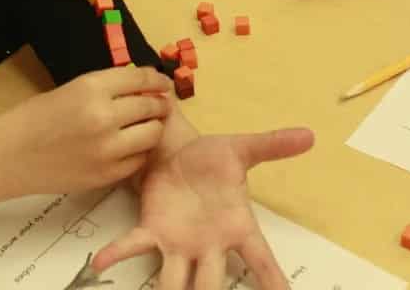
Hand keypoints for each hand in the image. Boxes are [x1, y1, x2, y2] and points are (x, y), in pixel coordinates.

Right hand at [1, 67, 172, 193]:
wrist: (9, 155)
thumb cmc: (36, 118)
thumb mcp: (72, 89)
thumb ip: (107, 87)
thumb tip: (141, 84)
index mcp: (92, 88)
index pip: (139, 78)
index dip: (156, 79)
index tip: (162, 82)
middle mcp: (104, 116)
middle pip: (150, 105)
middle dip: (160, 103)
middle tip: (162, 104)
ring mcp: (107, 148)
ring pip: (152, 134)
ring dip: (153, 127)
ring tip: (148, 125)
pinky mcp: (106, 174)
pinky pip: (138, 160)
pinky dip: (139, 151)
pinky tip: (131, 146)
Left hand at [92, 128, 315, 288]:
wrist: (177, 150)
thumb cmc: (212, 159)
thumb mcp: (242, 149)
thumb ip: (273, 144)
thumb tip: (309, 134)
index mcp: (237, 227)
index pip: (260, 258)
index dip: (271, 280)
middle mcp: (209, 245)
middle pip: (212, 283)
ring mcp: (179, 244)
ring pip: (175, 280)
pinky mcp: (152, 231)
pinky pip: (134, 245)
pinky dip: (117, 253)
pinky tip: (100, 262)